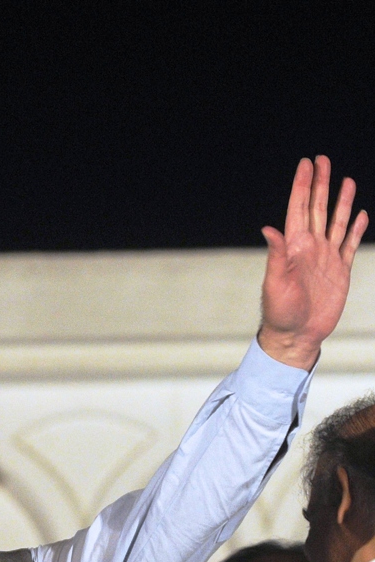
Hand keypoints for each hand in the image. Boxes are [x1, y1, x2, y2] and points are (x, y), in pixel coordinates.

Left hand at [259, 155, 367, 369]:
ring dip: (341, 201)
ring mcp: (325, 258)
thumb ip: (276, 255)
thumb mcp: (275, 282)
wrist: (297, 335)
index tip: (306, 164)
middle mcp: (309, 248)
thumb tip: (268, 229)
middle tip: (323, 160)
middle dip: (321, 184)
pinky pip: (349, 245)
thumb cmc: (280, 312)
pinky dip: (355, 229)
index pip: (299, 209)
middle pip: (318, 209)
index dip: (302, 186)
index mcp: (293, 247)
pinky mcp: (339, 271)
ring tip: (347, 180)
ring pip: (336, 222)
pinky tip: (359, 214)